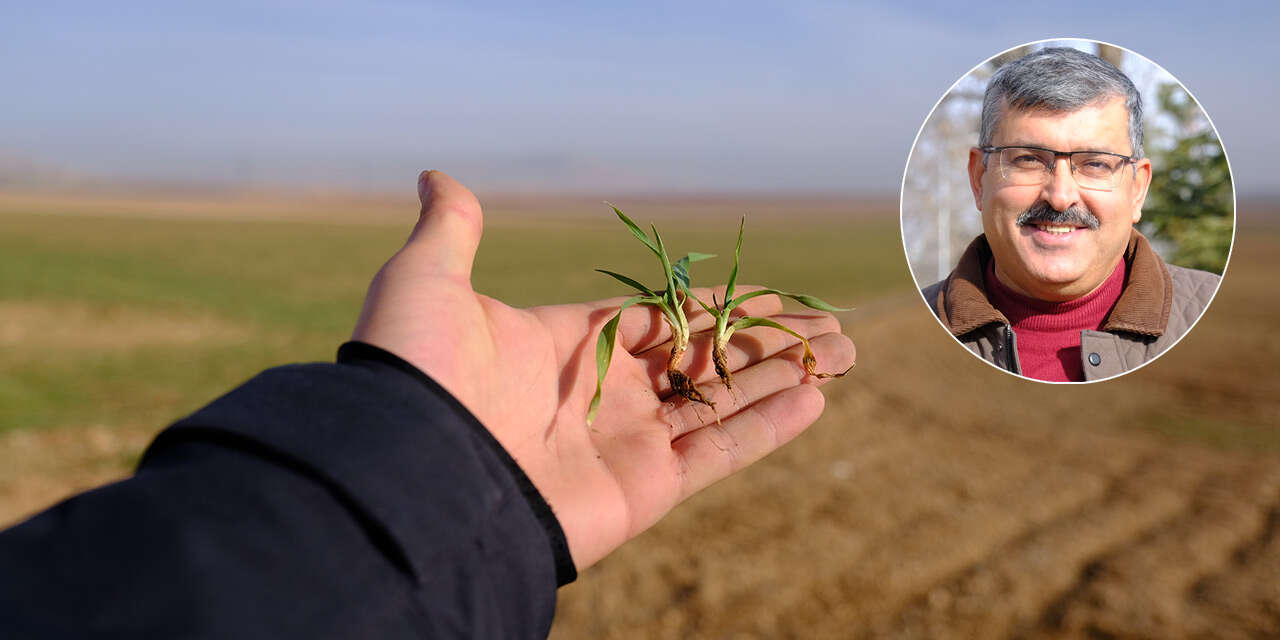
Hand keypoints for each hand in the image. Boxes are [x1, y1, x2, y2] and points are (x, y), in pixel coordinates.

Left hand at [352, 170, 854, 569]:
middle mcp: (601, 396)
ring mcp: (626, 444)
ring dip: (784, 378)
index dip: (713, 308)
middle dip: (766, 343)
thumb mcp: (426, 283)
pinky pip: (719, 451)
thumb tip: (437, 176)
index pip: (656, 322)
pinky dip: (769, 426)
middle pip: (703, 362)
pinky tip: (816, 398)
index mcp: (562, 347)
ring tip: (845, 354)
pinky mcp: (646, 488)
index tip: (766, 293)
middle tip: (828, 327)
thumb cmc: (418, 373)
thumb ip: (451, 231)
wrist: (412, 475)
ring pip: (723, 403)